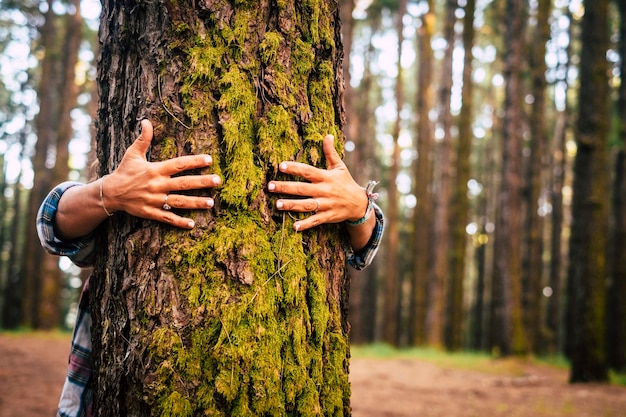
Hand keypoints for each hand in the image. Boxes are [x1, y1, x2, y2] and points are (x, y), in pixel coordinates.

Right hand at [103, 119, 220, 228]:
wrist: (110, 193)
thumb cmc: (125, 171)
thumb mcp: (133, 153)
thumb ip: (144, 139)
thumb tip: (146, 121)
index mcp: (155, 170)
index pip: (178, 164)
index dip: (194, 161)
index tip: (209, 159)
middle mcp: (157, 185)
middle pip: (183, 183)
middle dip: (201, 182)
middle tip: (218, 180)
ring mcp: (154, 200)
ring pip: (179, 202)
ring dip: (196, 203)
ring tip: (211, 203)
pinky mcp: (150, 212)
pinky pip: (167, 218)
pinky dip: (179, 222)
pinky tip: (192, 224)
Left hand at [268, 134, 367, 231]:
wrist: (359, 204)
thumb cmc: (346, 183)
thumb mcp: (339, 167)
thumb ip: (330, 152)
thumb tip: (328, 135)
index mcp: (325, 177)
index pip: (308, 171)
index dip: (295, 168)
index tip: (281, 166)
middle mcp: (324, 191)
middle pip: (302, 189)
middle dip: (286, 187)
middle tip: (270, 186)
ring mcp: (326, 205)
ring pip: (306, 205)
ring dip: (292, 205)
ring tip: (277, 204)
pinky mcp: (327, 216)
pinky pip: (315, 221)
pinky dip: (305, 224)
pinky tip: (294, 226)